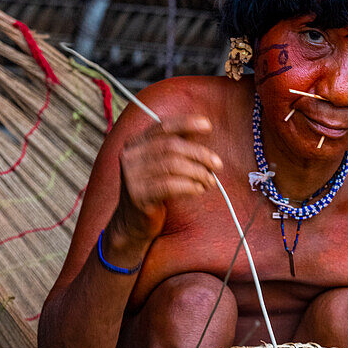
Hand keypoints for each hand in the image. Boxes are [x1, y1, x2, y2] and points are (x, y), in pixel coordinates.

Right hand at [113, 115, 221, 241]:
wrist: (133, 223)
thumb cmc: (153, 191)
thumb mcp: (160, 165)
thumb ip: (174, 149)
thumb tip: (202, 131)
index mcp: (135, 143)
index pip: (163, 127)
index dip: (186, 124)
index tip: (208, 126)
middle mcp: (130, 156)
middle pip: (171, 146)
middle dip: (199, 154)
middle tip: (217, 165)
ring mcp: (132, 176)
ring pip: (172, 165)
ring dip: (198, 172)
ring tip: (210, 181)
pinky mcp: (138, 195)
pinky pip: (169, 186)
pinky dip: (189, 186)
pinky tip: (199, 190)